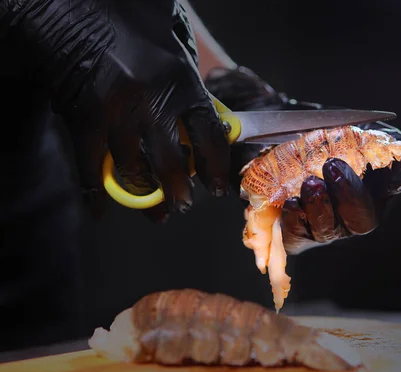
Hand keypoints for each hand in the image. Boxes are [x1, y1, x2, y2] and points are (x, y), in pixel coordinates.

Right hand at [1, 0, 229, 222]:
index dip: (215, 167)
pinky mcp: (84, 119)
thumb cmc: (132, 25)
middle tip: (184, 205)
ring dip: (145, 198)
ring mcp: (115, 113)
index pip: (209, 135)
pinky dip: (96, 192)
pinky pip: (91, 166)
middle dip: (179, 193)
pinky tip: (101, 207)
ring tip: (156, 213)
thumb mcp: (175, 49)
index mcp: (182, 81)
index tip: (216, 187)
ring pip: (134, 171)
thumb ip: (190, 85)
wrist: (74, 8)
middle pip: (172, 163)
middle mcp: (151, 101)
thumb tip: (212, 120)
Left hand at [204, 67, 400, 253]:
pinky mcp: (298, 235)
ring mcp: (327, 228)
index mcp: (375, 189)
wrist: (280, 146)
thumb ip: (386, 149)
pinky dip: (295, 220)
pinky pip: (298, 235)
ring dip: (320, 206)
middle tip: (332, 165)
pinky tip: (291, 203)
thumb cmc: (324, 143)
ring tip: (309, 183)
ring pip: (329, 230)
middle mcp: (354, 214)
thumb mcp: (354, 136)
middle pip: (362, 219)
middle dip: (349, 194)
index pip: (399, 182)